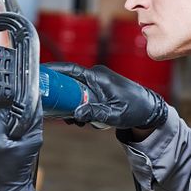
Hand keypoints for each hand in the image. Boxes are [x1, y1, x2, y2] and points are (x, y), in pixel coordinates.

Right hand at [44, 63, 166, 129]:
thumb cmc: (135, 109)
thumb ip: (95, 112)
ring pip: (74, 91)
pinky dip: (79, 105)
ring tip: (74, 120)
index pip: (71, 69)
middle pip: (69, 81)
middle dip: (61, 95)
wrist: (150, 110)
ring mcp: (97, 82)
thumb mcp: (115, 114)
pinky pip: (82, 95)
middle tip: (56, 111)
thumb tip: (76, 114)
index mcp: (98, 77)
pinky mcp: (99, 90)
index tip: (40, 73)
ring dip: (70, 104)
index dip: (54, 70)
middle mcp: (96, 76)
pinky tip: (81, 119)